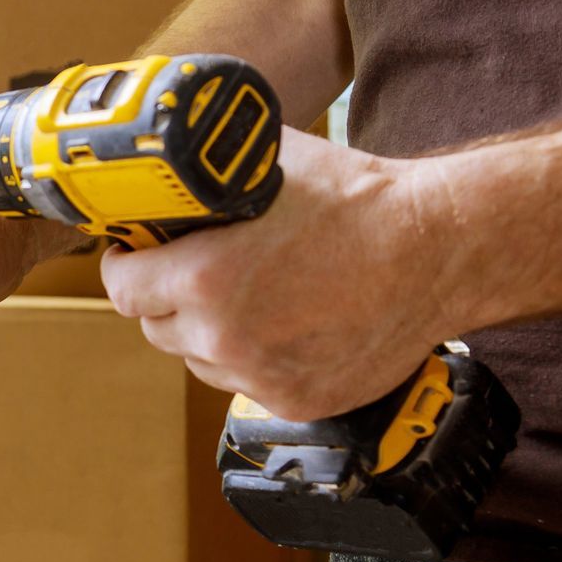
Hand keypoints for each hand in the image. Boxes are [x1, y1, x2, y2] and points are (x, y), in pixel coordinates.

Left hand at [99, 128, 460, 420]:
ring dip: (208, 334)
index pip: (122, 289)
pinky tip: (284, 324)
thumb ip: (207, 173)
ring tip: (247, 297)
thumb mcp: (269, 165)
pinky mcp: (296, 402)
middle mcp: (224, 337)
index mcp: (203, 279)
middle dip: (165, 299)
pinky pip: (247, 382)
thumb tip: (166, 159)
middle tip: (191, 273)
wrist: (439, 251)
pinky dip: (254, 359)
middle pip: (156, 328)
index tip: (136, 254)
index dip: (126, 266)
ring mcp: (260, 376)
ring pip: (201, 359)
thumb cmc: (359, 202)